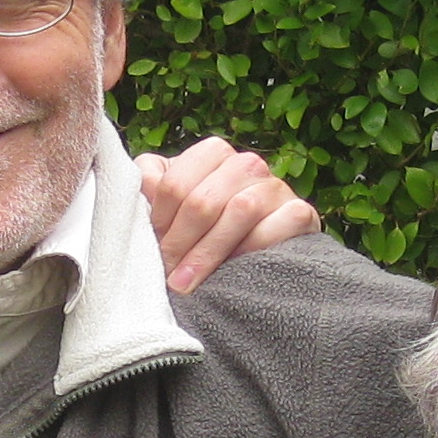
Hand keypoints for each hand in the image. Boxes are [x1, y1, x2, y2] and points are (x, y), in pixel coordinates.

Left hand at [135, 137, 319, 292]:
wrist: (259, 252)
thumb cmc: (204, 227)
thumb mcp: (171, 204)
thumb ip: (150, 188)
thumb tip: (137, 190)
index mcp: (213, 154)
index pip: (176, 184)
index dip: (160, 221)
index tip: (151, 249)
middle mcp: (247, 164)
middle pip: (203, 201)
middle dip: (180, 243)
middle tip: (167, 274)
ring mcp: (276, 186)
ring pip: (240, 211)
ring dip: (208, 253)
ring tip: (186, 283)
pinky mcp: (300, 213)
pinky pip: (276, 227)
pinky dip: (251, 250)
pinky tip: (233, 271)